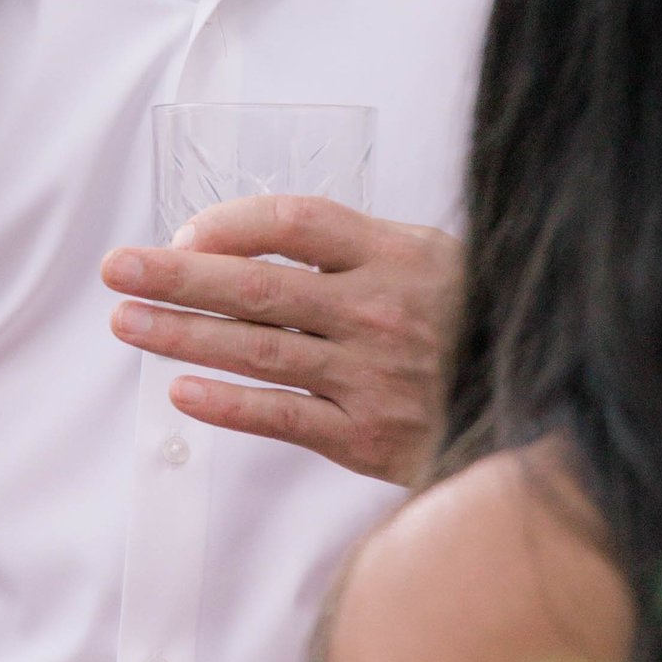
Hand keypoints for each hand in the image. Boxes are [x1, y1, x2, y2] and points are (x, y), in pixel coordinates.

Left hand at [102, 198, 462, 486]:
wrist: (542, 409)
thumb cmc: (473, 325)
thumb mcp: (436, 260)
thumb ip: (359, 249)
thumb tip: (253, 241)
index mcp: (395, 254)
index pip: (293, 223)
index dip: (229, 223)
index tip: (183, 230)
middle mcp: (378, 311)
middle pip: (257, 285)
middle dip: (177, 274)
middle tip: (119, 268)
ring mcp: (371, 377)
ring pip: (258, 349)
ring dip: (183, 334)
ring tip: (128, 323)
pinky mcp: (369, 438)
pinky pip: (283, 417)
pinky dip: (229, 405)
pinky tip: (182, 391)